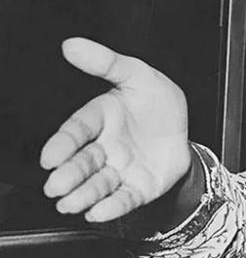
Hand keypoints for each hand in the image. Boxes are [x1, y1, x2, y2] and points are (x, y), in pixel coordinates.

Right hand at [40, 38, 191, 221]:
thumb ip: (107, 62)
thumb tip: (72, 44)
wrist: (184, 129)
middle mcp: (106, 147)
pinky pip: (125, 199)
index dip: (62, 144)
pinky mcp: (138, 188)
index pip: (77, 131)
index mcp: (101, 118)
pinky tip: (98, 213)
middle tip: (55, 186)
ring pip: (99, 184)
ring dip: (84, 195)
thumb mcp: (137, 74)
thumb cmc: (156, 101)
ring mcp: (121, 169)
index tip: (49, 157)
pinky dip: (111, 207)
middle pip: (84, 162)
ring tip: (70, 204)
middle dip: (69, 175)